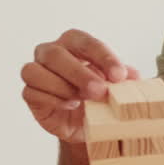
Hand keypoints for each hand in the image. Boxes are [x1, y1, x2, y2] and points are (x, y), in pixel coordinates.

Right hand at [20, 29, 138, 142]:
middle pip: (56, 54)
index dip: (102, 57)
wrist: (89, 123)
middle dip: (80, 73)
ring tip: (83, 99)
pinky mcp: (30, 93)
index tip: (119, 76)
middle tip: (99, 91)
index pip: (84, 42)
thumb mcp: (117, 86)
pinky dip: (53, 100)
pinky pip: (32, 92)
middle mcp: (51, 52)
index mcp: (74, 43)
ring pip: (36, 72)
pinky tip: (70, 106)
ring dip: (63, 87)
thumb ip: (124, 78)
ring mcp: (36, 71)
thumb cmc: (101, 96)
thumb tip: (133, 76)